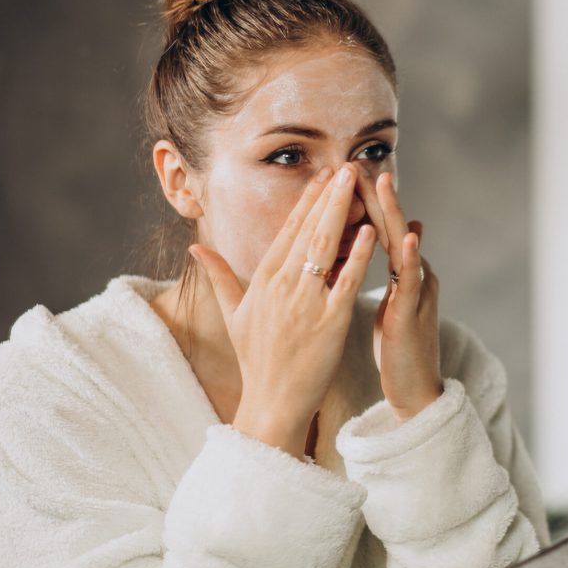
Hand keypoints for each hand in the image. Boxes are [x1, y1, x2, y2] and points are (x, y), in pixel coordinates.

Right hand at [190, 164, 376, 456]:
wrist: (273, 402)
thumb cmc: (257, 359)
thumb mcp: (234, 314)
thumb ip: (219, 276)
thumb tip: (196, 247)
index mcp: (262, 280)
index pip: (287, 231)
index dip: (307, 201)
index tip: (322, 175)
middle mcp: (282, 286)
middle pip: (308, 230)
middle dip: (329, 195)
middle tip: (346, 166)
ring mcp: (306, 302)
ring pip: (326, 247)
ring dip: (342, 211)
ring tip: (357, 184)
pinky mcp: (329, 321)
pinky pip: (346, 281)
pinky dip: (358, 255)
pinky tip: (371, 231)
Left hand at [359, 171, 442, 423]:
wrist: (416, 387)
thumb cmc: (399, 346)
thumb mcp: (392, 300)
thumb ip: (390, 269)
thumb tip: (395, 236)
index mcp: (398, 271)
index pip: (377, 229)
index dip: (362, 201)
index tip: (343, 174)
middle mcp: (411, 274)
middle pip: (391, 227)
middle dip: (376, 195)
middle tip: (360, 163)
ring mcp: (416, 292)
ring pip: (404, 246)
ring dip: (394, 213)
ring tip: (384, 183)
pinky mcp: (415, 314)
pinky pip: (412, 283)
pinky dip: (411, 258)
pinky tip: (408, 238)